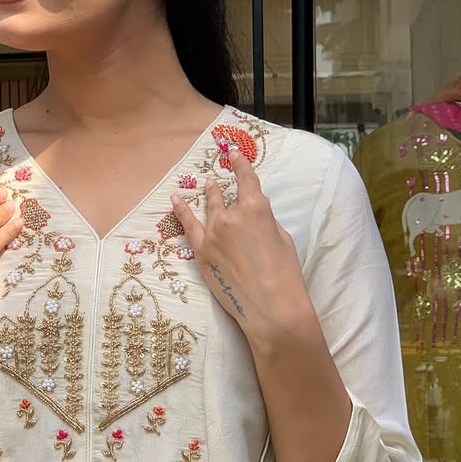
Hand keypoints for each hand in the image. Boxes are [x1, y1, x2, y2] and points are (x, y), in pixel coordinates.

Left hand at [170, 150, 311, 341]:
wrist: (270, 307)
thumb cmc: (285, 274)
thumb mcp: (282, 238)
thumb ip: (264, 221)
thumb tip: (252, 218)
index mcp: (255, 208)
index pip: (246, 180)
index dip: (240, 165)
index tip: (233, 154)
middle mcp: (230, 216)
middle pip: (226, 196)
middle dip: (222, 185)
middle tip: (217, 175)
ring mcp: (212, 235)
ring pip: (208, 209)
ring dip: (208, 196)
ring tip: (206, 185)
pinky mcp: (201, 254)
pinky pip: (189, 228)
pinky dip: (182, 212)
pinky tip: (175, 201)